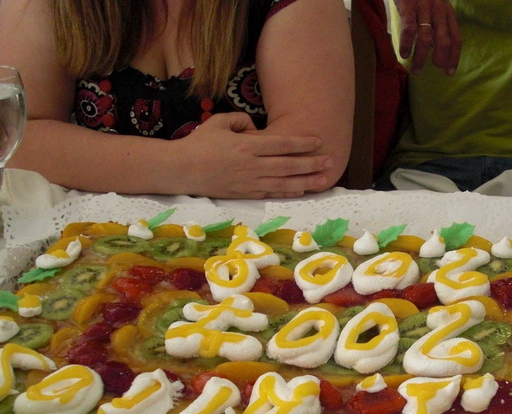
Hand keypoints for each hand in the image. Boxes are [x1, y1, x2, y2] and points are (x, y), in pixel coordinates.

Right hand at [178, 112, 333, 198]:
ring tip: (323, 180)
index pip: (280, 144)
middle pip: (288, 165)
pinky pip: (271, 193)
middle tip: (330, 161)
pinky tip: (300, 190)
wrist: (181, 170)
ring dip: (306, 181)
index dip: (301, 143)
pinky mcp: (245, 194)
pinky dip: (287, 192)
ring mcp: (249, 182)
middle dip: (311, 163)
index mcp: (246, 146)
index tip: (317, 141)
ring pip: (283, 183)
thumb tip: (256, 129)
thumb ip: (241, 121)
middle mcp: (252, 166)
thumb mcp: (219, 122)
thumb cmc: (199, 144)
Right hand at [394, 0, 460, 74]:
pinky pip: (409, 30)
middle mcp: (439, 11)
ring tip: (415, 70)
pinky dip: (407, 45)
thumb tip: (439, 51)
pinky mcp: (409, 6)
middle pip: (444, 41)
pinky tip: (404, 54)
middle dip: (440, 60)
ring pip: (426, 39)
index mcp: (448, 12)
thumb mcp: (435, 7)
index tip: (449, 72)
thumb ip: (439, 26)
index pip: (456, 39)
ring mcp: (424, 8)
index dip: (454, 58)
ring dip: (421, 59)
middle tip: (432, 69)